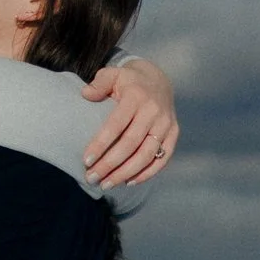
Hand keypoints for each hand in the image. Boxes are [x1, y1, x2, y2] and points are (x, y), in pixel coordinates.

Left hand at [82, 53, 177, 187]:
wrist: (158, 80)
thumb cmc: (128, 82)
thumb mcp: (113, 75)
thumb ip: (99, 83)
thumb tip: (85, 94)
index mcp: (136, 97)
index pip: (116, 124)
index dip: (101, 144)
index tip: (86, 161)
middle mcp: (153, 111)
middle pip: (130, 144)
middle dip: (110, 164)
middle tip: (92, 178)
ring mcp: (166, 124)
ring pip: (146, 155)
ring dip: (125, 173)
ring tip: (106, 184)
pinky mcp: (174, 134)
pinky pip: (162, 159)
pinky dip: (146, 174)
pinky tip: (128, 182)